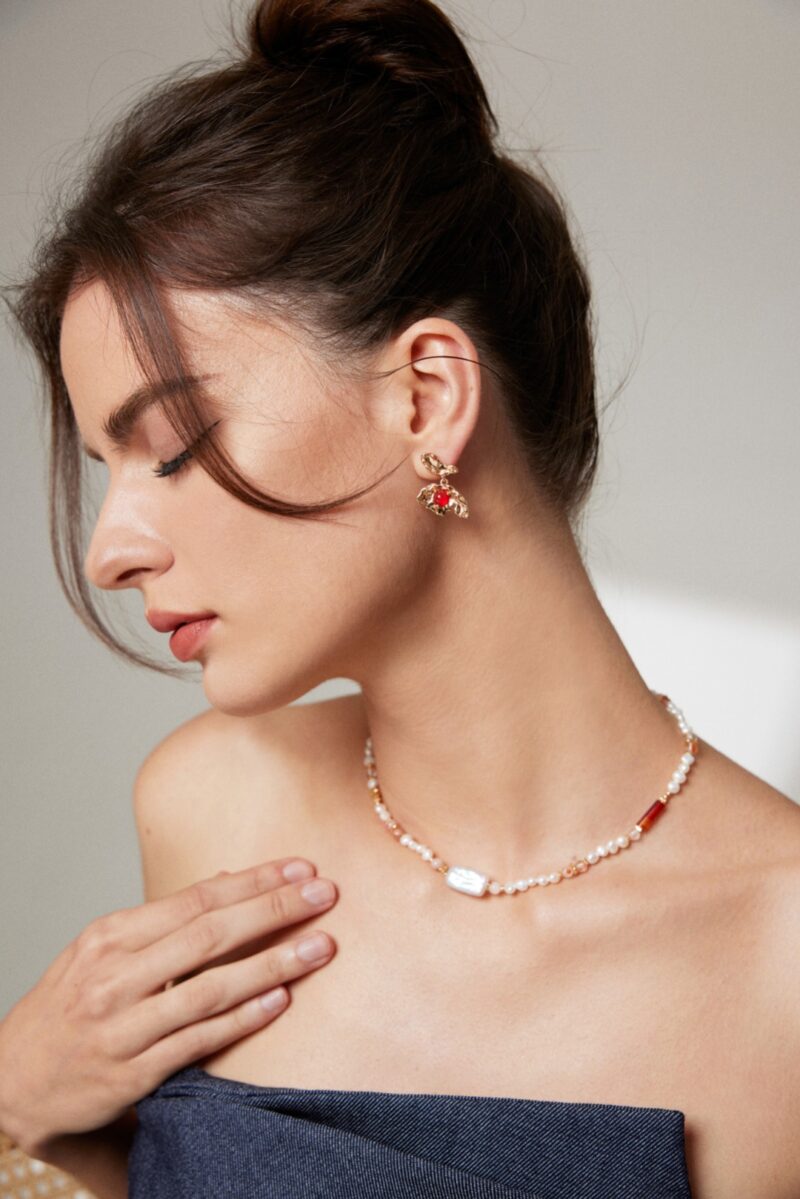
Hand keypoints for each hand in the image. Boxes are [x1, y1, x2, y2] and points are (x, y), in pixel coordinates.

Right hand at [0, 857, 337, 1157]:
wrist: (13, 1081)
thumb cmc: (69, 1007)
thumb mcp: (101, 951)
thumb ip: (162, 922)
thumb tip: (224, 881)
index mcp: (109, 936)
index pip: (194, 898)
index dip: (253, 881)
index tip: (300, 866)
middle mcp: (114, 976)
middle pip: (209, 934)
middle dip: (274, 910)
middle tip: (325, 893)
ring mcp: (122, 1026)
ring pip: (210, 987)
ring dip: (273, 965)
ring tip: (322, 947)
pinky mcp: (132, 1073)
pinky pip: (198, 1040)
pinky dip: (242, 1019)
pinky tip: (281, 1001)